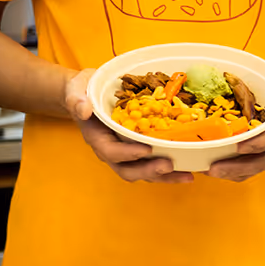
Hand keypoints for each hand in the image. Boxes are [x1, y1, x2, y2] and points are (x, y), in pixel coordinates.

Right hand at [65, 70, 193, 183]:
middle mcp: (110, 151)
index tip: (146, 149)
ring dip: (164, 177)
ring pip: (143, 173)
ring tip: (186, 176)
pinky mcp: (137, 151)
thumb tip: (83, 110)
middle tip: (170, 165)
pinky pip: (152, 164)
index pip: (111, 151)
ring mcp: (124, 154)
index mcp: (97, 138)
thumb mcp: (77, 88)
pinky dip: (169, 170)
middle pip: (128, 170)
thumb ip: (77, 98)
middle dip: (149, 171)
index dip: (128, 153)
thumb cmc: (84, 90)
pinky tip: (188, 168)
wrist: (87, 94)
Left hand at [207, 68, 264, 182]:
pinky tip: (214, 170)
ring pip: (255, 167)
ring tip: (210, 171)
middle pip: (263, 159)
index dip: (259, 143)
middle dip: (238, 166)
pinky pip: (251, 169)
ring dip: (233, 172)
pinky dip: (234, 172)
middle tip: (214, 168)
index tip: (239, 147)